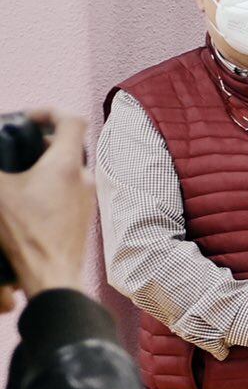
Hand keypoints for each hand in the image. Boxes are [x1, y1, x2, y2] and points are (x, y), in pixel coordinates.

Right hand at [0, 111, 94, 297]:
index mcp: (67, 165)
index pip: (72, 121)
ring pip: (69, 170)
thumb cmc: (25, 234)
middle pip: (70, 146)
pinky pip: (70, 191)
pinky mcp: (85, 217)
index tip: (28, 118)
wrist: (52, 276)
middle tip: (18, 148)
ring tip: (20, 174)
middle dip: (42, 142)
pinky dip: (52, 186)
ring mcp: (88, 199)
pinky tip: (30, 199)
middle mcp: (85, 178)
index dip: (50, 112)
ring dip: (47, 166)